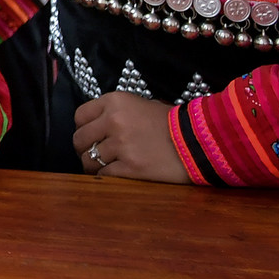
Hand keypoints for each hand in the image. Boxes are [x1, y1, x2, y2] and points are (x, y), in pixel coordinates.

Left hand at [72, 91, 188, 181]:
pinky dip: (107, 177)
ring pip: (89, 160)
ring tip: (105, 167)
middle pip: (79, 139)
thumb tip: (96, 127)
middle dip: (84, 149)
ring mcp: (121, 145)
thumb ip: (115, 113)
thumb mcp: (141, 105)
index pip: (80, 116)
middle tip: (94, 155)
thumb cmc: (172, 123)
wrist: (199, 141)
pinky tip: (117, 175)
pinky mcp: (130, 167)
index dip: (83, 128)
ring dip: (94, 166)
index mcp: (114, 101)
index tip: (90, 136)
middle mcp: (114, 121)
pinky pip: (104, 175)